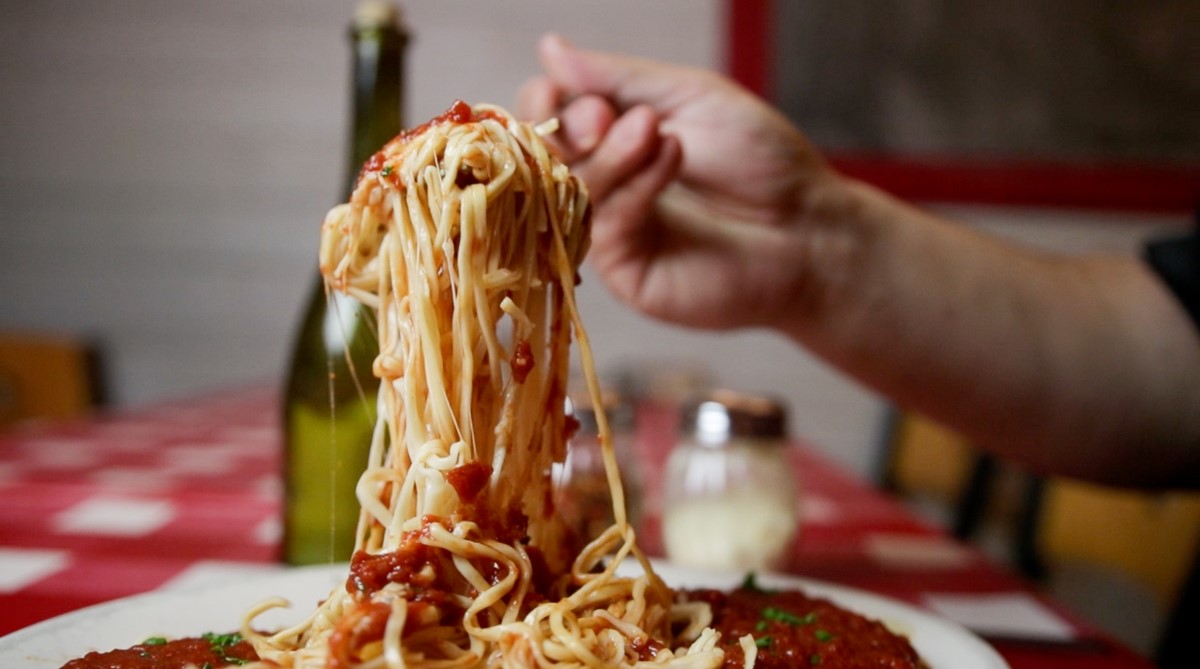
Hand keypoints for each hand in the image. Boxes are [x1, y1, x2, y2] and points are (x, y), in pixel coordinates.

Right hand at [518, 35, 841, 329]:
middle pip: (542, 157)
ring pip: (569, 192)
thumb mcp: (690, 98)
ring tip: (656, 132)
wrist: (810, 227)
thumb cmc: (762, 162)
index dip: (546, 102)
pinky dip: (634, 185)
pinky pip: (605, 227)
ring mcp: (609, 232)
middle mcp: (600, 186)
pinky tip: (670, 157)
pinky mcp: (626, 273)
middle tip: (606, 116)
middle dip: (568, 129)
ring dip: (610, 153)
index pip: (546, 117)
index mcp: (610, 139)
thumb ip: (619, 78)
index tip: (568, 90)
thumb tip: (549, 47)